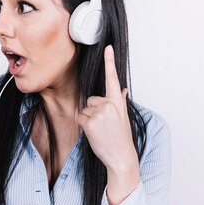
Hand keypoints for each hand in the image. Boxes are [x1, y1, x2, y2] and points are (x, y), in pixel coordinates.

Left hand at [76, 45, 137, 171]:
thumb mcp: (123, 117)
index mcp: (118, 101)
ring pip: (84, 110)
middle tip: (105, 125)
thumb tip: (122, 89)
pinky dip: (84, 126)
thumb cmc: (121, 138)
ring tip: (101, 131)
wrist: (121, 156)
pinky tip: (95, 133)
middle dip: (94, 111)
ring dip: (89, 120)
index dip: (109, 61)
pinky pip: (80, 118)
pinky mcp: (89, 121)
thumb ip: (120, 101)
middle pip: (90, 99)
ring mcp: (99, 112)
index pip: (112, 78)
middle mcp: (109, 104)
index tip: (108, 47)